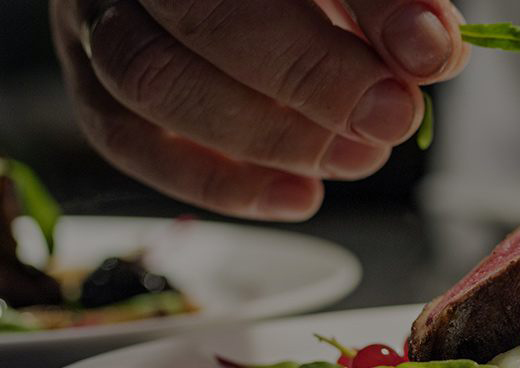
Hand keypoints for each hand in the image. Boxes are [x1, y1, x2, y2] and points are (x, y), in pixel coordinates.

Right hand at [50, 0, 469, 218]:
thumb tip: (431, 50)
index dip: (368, 4)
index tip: (430, 50)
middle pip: (203, 13)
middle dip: (310, 77)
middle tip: (391, 117)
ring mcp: (94, 13)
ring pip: (151, 80)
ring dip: (265, 135)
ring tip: (357, 158)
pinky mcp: (87, 77)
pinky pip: (127, 139)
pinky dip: (219, 182)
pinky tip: (300, 196)